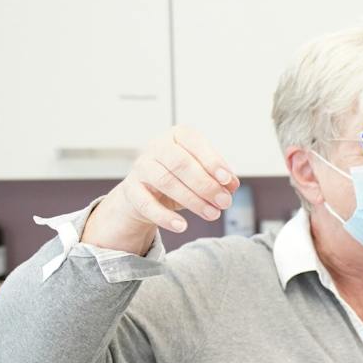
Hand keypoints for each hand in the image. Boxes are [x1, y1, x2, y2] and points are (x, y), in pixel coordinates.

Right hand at [84, 126, 239, 252]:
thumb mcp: (202, 174)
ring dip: (192, 201)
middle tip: (225, 202)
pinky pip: (147, 204)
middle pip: (180, 163)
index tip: (227, 180)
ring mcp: (141, 167)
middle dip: (206, 185)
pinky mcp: (130, 190)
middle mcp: (156, 147)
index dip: (212, 161)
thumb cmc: (180, 178)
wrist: (146, 193)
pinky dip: (165, 217)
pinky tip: (182, 226)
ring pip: (166, 182)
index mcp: (177, 136)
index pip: (194, 142)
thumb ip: (219, 177)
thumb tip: (232, 185)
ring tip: (212, 214)